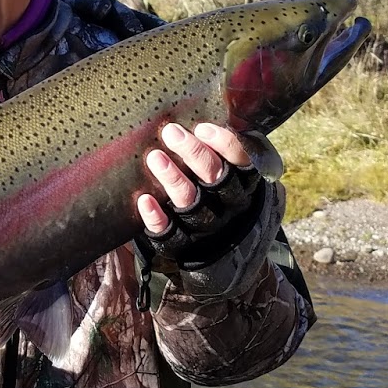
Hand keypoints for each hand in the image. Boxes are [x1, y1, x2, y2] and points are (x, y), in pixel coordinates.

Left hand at [137, 123, 287, 301]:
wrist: (227, 262)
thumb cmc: (225, 204)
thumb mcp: (240, 185)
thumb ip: (231, 160)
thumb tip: (215, 124)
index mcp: (244, 187)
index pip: (242, 162)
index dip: (224, 144)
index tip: (203, 127)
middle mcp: (227, 207)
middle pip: (214, 177)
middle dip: (193, 153)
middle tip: (172, 132)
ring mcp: (205, 227)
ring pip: (190, 202)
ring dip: (173, 178)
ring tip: (155, 157)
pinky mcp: (182, 245)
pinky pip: (169, 233)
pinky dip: (156, 217)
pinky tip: (144, 201)